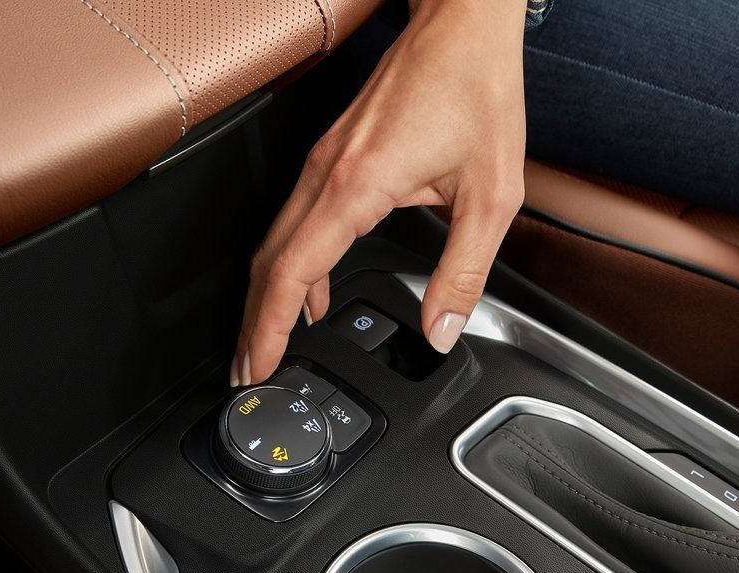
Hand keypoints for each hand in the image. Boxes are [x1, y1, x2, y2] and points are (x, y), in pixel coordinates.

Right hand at [232, 0, 527, 385]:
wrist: (463, 27)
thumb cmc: (476, 91)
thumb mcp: (491, 195)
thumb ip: (463, 271)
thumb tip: (440, 328)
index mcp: (355, 185)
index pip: (290, 272)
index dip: (268, 328)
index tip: (257, 366)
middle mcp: (326, 173)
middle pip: (267, 262)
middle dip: (252, 324)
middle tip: (247, 373)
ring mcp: (322, 162)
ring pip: (274, 242)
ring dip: (265, 297)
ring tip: (266, 344)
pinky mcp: (332, 157)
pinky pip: (295, 222)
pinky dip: (290, 267)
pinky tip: (307, 293)